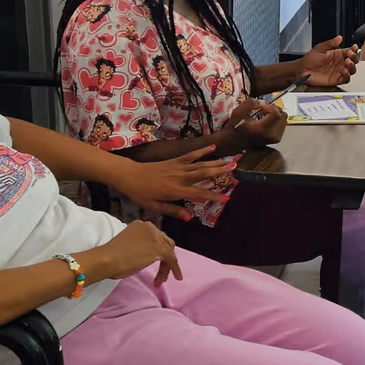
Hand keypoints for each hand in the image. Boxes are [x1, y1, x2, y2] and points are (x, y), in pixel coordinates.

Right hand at [87, 219, 182, 286]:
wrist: (107, 259)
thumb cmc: (110, 256)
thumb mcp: (127, 246)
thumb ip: (139, 247)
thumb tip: (145, 257)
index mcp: (140, 225)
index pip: (156, 237)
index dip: (157, 251)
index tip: (153, 262)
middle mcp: (149, 227)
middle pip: (164, 243)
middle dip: (164, 258)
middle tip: (160, 273)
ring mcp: (155, 237)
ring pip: (168, 252)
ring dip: (166, 267)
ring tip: (160, 280)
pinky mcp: (159, 248)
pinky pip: (172, 259)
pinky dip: (175, 269)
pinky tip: (176, 277)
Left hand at [108, 147, 230, 220]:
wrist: (128, 175)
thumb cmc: (140, 193)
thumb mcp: (155, 206)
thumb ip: (173, 210)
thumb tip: (190, 217)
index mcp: (175, 191)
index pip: (198, 194)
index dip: (213, 196)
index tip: (227, 198)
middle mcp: (179, 178)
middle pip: (203, 174)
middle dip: (220, 172)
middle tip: (235, 169)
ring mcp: (177, 167)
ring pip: (200, 165)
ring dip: (216, 162)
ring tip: (230, 161)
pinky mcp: (174, 161)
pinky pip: (190, 156)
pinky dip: (202, 151)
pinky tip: (212, 148)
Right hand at [216, 98, 288, 151]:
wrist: (234, 142)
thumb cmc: (235, 127)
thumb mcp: (238, 112)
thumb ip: (250, 103)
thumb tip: (261, 103)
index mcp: (262, 130)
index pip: (276, 114)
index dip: (270, 107)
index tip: (261, 107)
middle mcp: (272, 136)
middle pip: (282, 115)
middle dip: (273, 109)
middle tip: (262, 110)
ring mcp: (276, 138)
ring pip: (284, 118)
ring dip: (275, 114)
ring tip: (263, 115)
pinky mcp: (277, 139)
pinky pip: (282, 123)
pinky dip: (275, 119)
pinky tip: (266, 121)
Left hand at [298, 38, 357, 87]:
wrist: (302, 70)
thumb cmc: (309, 60)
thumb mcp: (320, 48)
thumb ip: (330, 43)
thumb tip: (339, 38)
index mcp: (337, 54)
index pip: (349, 51)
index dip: (353, 49)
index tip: (353, 47)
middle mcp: (339, 63)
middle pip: (353, 61)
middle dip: (354, 57)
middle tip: (350, 55)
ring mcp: (339, 71)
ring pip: (351, 70)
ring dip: (352, 66)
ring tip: (347, 62)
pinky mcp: (336, 80)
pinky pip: (346, 79)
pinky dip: (347, 76)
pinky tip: (345, 72)